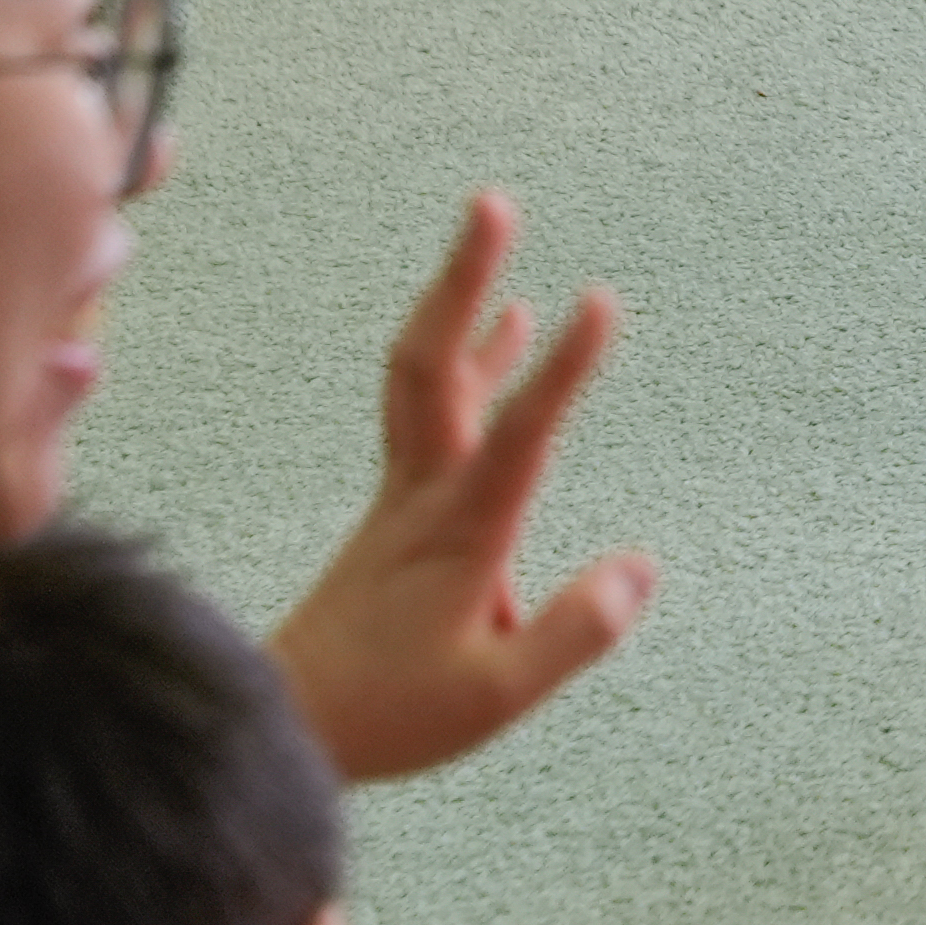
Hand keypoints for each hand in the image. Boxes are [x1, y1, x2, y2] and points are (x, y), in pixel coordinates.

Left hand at [262, 193, 656, 783]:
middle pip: (434, 365)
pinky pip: (434, 404)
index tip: (600, 300)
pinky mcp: (403, 503)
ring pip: (426, 373)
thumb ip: (573, 632)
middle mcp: (427, 492)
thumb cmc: (390, 714)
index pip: (520, 433)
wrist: (284, 722)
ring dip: (459, 297)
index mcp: (459, 529)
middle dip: (463, 279)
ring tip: (494, 230)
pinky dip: (470, 353)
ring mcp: (408, 492)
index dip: (561, 369)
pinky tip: (505, 321)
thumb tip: (642, 567)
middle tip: (491, 202)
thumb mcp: (495, 696)